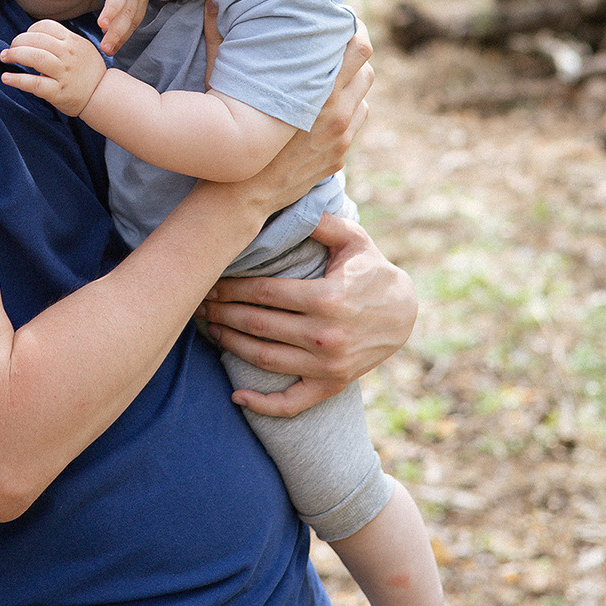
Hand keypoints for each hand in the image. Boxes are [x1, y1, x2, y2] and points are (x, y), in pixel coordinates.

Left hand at [0, 18, 107, 114]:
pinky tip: (6, 77)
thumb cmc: (88, 71)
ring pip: (34, 58)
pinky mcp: (57, 91)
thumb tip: (34, 36)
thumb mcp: (82, 47)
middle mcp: (67, 54)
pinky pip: (34, 83)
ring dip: (15, 55)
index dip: (30, 30)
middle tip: (9, 50)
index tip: (24, 39)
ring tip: (5, 58)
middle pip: (37, 40)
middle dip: (18, 42)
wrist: (102, 95)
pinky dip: (17, 79)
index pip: (46, 26)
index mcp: (72, 41)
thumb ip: (62, 40)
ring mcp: (63, 73)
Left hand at [201, 212, 416, 416]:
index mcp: (327, 298)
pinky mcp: (331, 384)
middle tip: (200, 304)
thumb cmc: (371, 270)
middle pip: (258, 325)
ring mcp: (328, 364)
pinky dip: (263, 405)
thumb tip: (286, 199)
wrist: (405, 313)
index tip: (210, 282)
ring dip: (231, 345)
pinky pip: (293, 403)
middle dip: (223, 313)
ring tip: (210, 329)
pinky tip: (237, 397)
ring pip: (265, 358)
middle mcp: (325, 335)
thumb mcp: (353, 239)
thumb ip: (320, 222)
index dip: (231, 288)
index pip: (264, 294)